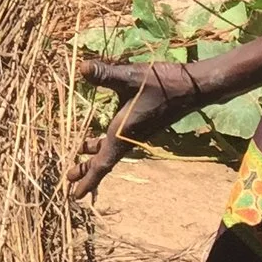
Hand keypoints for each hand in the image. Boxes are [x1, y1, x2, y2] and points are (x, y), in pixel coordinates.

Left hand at [69, 59, 200, 197]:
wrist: (192, 88)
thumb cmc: (162, 84)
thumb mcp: (131, 77)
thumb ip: (105, 74)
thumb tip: (82, 67)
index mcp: (122, 133)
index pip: (102, 163)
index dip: (87, 178)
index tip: (75, 194)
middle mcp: (128, 137)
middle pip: (104, 159)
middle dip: (86, 168)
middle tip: (69, 176)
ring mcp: (136, 132)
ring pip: (110, 148)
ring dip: (94, 153)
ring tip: (79, 153)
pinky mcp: (141, 125)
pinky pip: (118, 140)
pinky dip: (105, 142)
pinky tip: (99, 134)